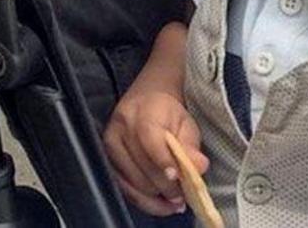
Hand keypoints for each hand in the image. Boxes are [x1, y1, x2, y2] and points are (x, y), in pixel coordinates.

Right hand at [104, 85, 209, 215]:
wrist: (145, 102)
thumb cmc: (167, 114)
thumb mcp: (186, 124)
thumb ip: (191, 146)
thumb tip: (199, 167)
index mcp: (142, 113)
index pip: (150, 140)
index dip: (164, 161)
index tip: (179, 178)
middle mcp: (121, 129)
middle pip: (142, 166)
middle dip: (166, 186)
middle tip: (184, 195)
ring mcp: (110, 147)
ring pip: (133, 183)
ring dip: (157, 198)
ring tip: (176, 202)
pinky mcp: (107, 163)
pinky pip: (125, 190)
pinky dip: (146, 202)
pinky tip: (162, 205)